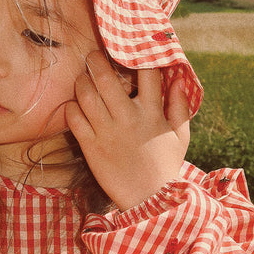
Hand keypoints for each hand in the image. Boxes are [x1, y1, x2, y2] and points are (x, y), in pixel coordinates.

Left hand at [65, 51, 189, 209]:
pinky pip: (74, 119)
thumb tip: (179, 81)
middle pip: (106, 77)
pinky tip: (75, 106)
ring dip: (81, 82)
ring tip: (82, 79)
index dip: (137, 57)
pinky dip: (71, 108)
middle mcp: (128, 118)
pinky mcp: (91, 147)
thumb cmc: (165, 167)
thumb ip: (180, 108)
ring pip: (86, 94)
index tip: (129, 52)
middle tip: (92, 56)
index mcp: (152, 113)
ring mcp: (107, 132)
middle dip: (96, 60)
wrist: (149, 201)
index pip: (147, 73)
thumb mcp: (181, 137)